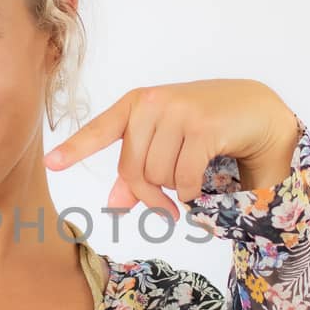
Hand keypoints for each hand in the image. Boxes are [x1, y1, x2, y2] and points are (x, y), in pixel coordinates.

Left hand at [44, 79, 300, 218]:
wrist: (258, 111)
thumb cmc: (209, 127)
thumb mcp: (168, 146)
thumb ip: (140, 173)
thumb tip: (115, 204)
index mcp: (137, 105)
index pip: (100, 129)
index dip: (75, 148)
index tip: (51, 163)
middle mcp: (153, 103)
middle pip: (132, 170)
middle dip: (150, 195)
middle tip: (166, 207)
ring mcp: (178, 111)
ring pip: (158, 176)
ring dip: (175, 191)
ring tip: (191, 178)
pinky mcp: (203, 126)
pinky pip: (184, 179)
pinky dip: (192, 192)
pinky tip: (202, 184)